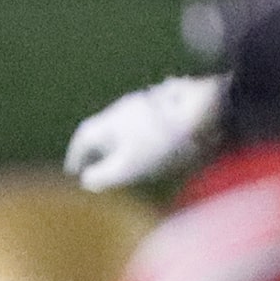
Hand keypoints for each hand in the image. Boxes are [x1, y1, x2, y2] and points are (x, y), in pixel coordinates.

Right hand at [64, 75, 222, 191]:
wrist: (205, 111)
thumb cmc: (161, 143)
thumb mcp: (127, 168)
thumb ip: (102, 177)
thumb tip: (87, 181)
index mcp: (108, 122)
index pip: (82, 138)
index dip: (75, 155)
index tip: (74, 170)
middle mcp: (123, 106)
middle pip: (104, 127)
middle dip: (99, 146)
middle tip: (99, 163)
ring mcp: (148, 100)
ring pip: (126, 121)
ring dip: (121, 137)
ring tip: (127, 153)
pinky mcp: (170, 100)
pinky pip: (147, 117)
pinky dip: (142, 131)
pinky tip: (153, 140)